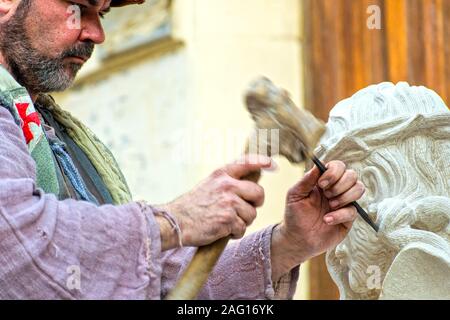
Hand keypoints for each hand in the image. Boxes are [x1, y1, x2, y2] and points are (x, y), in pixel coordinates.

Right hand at [156, 155, 274, 248]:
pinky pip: (242, 228)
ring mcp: (228, 202)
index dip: (262, 162)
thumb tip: (250, 184)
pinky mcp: (228, 219)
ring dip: (242, 222)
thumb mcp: (208, 185)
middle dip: (255, 204)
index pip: (246, 163)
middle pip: (258, 193)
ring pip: (251, 214)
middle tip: (244, 210)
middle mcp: (227, 185)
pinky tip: (221, 230)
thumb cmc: (192, 207)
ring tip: (225, 222)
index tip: (272, 165)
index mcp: (221, 174)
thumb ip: (227, 182)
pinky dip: (234, 233)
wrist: (175, 222)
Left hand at [271, 161, 364, 280]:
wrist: (297, 239)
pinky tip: (327, 220)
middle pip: (352, 175)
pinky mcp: (348, 218)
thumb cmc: (295, 215)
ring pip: (359, 189)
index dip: (333, 172)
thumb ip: (306, 180)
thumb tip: (318, 165)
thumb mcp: (295, 195)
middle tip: (326, 195)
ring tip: (330, 206)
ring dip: (344, 197)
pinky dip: (340, 214)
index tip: (321, 184)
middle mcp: (336, 189)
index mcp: (323, 181)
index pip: (338, 166)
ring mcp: (344, 203)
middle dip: (340, 184)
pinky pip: (353, 210)